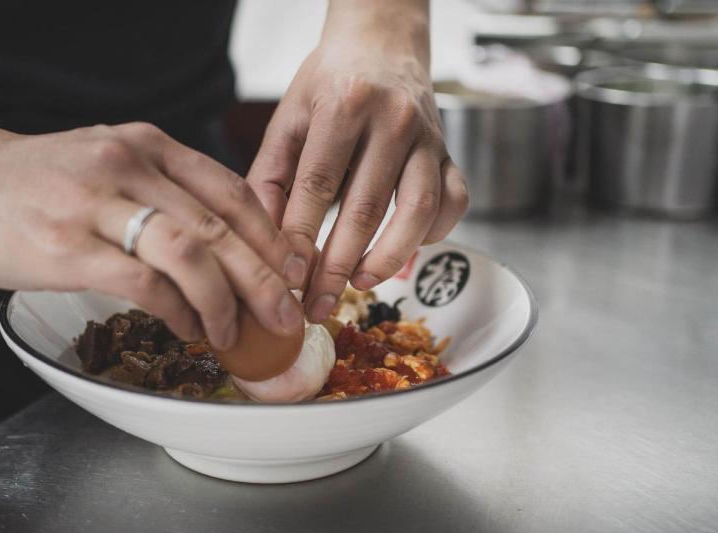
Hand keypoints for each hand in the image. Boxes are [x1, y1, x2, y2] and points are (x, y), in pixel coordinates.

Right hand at [0, 123, 304, 348]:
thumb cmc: (34, 180)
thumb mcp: (107, 160)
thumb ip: (160, 189)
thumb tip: (221, 243)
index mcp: (148, 146)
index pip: (232, 193)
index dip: (272, 239)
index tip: (294, 274)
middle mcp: (129, 166)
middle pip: (222, 228)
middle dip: (266, 280)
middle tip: (289, 317)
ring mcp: (97, 204)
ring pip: (191, 254)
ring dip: (226, 302)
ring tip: (237, 334)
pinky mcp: (67, 246)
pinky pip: (144, 283)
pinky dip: (177, 312)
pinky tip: (187, 330)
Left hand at [247, 0, 467, 322]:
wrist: (381, 42)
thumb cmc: (328, 84)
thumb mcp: (288, 119)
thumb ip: (270, 180)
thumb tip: (264, 246)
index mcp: (342, 104)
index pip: (317, 184)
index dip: (300, 237)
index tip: (286, 277)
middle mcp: (392, 118)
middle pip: (365, 207)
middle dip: (338, 266)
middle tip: (318, 304)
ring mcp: (428, 137)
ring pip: (418, 210)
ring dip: (388, 258)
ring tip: (360, 284)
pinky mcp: (449, 152)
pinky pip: (453, 202)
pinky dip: (431, 235)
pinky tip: (402, 252)